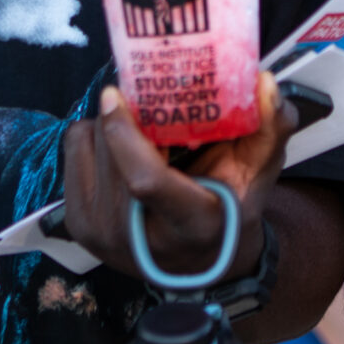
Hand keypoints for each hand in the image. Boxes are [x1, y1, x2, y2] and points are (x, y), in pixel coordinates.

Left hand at [61, 71, 293, 284]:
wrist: (199, 260)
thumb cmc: (232, 206)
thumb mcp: (261, 170)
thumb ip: (271, 127)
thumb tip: (266, 83)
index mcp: (191, 224)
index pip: (145, 181)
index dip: (126, 132)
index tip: (120, 92)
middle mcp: (137, 238)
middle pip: (112, 151)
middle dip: (124, 113)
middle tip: (147, 98)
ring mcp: (101, 235)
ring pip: (88, 144)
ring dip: (109, 123)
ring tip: (140, 129)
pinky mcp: (78, 225)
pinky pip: (72, 151)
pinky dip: (93, 137)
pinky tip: (119, 148)